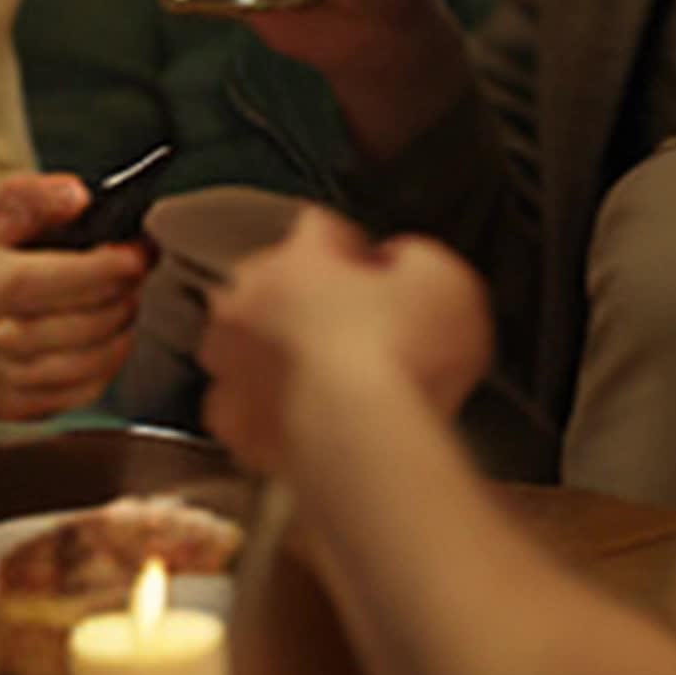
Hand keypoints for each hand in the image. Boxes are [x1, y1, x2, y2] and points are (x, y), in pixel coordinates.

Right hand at [0, 172, 149, 420]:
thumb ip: (33, 196)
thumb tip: (80, 197)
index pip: (67, 279)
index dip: (114, 264)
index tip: (140, 249)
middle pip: (90, 320)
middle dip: (125, 291)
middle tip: (135, 269)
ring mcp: (7, 380)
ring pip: (96, 358)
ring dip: (123, 324)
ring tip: (122, 297)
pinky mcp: (19, 407)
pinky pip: (88, 389)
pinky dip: (110, 359)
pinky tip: (107, 333)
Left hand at [199, 207, 492, 476]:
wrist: (362, 447)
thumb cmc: (402, 360)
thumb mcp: (444, 280)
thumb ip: (415, 256)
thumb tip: (398, 263)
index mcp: (295, 258)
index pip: (319, 227)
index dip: (354, 249)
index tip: (376, 274)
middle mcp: (248, 300)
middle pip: (273, 280)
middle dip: (307, 296)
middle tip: (355, 328)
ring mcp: (231, 363)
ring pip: (248, 339)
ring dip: (279, 349)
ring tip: (327, 377)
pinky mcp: (230, 421)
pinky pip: (244, 403)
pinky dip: (269, 407)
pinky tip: (306, 418)